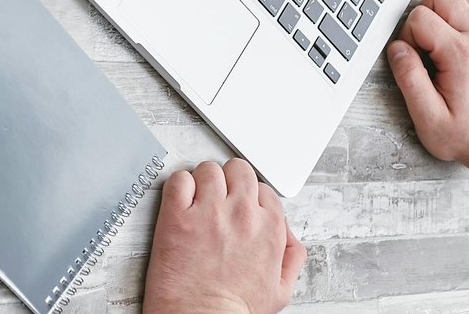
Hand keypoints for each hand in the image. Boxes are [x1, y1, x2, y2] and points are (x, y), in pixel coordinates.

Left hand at [142, 159, 305, 313]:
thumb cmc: (235, 308)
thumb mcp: (281, 288)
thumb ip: (291, 255)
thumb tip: (287, 234)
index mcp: (269, 227)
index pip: (261, 187)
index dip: (246, 195)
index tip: (235, 204)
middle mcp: (242, 213)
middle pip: (237, 169)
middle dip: (227, 180)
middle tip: (216, 197)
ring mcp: (209, 211)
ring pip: (208, 169)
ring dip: (201, 182)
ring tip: (195, 202)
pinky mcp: (177, 214)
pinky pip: (178, 179)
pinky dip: (177, 186)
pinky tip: (179, 203)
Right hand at [387, 0, 468, 181]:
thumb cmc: (468, 135)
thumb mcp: (428, 118)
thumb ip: (409, 79)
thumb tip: (397, 50)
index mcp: (460, 56)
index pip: (420, 17)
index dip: (406, 34)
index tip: (413, 57)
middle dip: (424, 12)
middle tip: (423, 41)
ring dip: (443, 10)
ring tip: (438, 38)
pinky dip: (461, 15)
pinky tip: (454, 39)